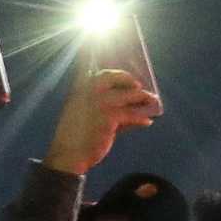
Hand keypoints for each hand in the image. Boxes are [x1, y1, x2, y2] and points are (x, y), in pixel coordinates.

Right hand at [44, 67, 161, 176]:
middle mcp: (90, 91)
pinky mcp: (111, 116)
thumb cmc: (76, 136)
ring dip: (144, 98)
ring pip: (131, 94)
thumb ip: (103, 107)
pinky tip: (147, 122)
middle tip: (138, 87)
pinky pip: (133, 114)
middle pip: (116, 76)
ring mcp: (101, 102)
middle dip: (129, 79)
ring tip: (151, 102)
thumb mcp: (85, 115)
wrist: (69, 153)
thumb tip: (128, 107)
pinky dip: (142, 119)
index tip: (122, 73)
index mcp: (80, 89)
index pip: (94, 69)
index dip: (107, 66)